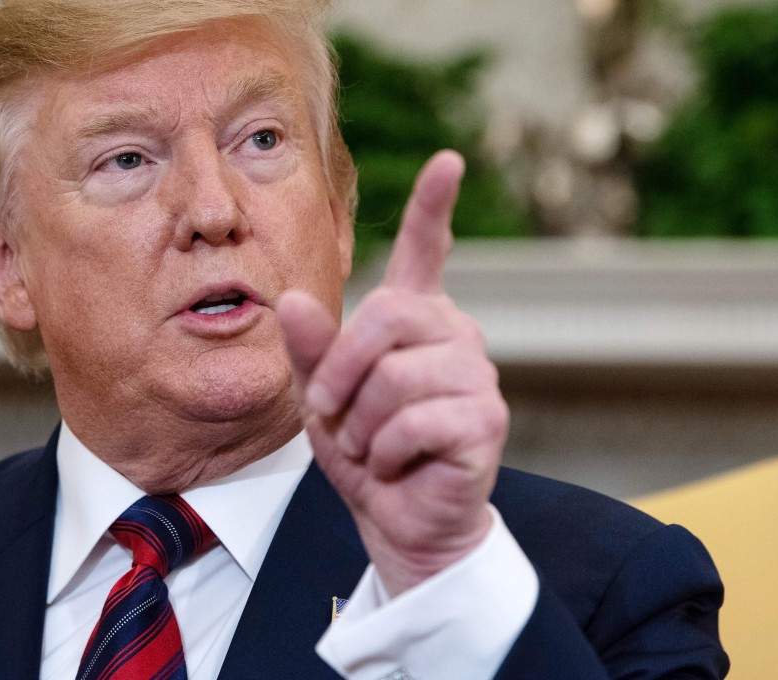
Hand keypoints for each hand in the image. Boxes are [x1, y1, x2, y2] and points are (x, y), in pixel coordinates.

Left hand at [277, 150, 508, 595]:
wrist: (397, 517)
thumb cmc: (364, 449)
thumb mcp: (323, 396)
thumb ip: (311, 349)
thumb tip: (292, 300)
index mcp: (415, 319)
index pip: (427, 251)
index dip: (433, 206)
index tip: (448, 161)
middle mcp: (453, 333)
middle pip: (385, 315)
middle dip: (341, 371)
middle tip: (333, 413)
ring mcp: (476, 375)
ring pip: (395, 377)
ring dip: (362, 424)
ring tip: (373, 446)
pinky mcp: (486, 419)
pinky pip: (413, 422)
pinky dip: (386, 452)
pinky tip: (398, 463)